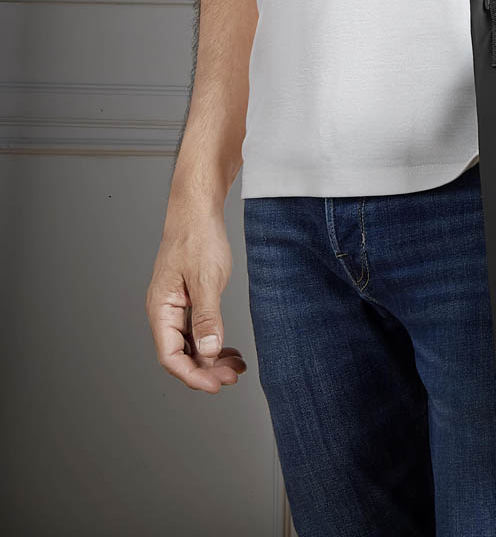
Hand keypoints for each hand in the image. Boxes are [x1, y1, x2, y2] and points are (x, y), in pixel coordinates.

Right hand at [146, 200, 246, 392]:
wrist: (197, 209)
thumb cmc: (197, 237)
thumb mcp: (206, 278)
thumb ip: (207, 316)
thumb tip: (208, 350)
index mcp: (161, 309)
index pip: (171, 356)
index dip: (192, 374)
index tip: (216, 385)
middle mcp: (165, 311)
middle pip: (181, 353)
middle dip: (206, 369)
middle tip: (233, 377)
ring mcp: (177, 306)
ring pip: (191, 343)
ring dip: (211, 358)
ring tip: (236, 367)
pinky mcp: (189, 299)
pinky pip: (198, 329)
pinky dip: (213, 341)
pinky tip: (229, 348)